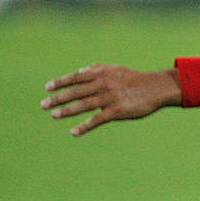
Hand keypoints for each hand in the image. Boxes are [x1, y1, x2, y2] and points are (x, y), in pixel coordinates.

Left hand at [42, 64, 180, 136]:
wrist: (156, 88)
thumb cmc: (134, 79)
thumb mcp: (116, 69)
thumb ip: (98, 68)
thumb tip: (80, 70)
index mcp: (102, 73)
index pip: (76, 77)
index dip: (61, 82)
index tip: (48, 88)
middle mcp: (104, 84)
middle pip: (76, 92)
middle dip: (58, 98)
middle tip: (43, 105)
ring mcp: (110, 98)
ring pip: (84, 105)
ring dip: (67, 111)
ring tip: (54, 115)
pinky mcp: (117, 111)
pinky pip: (97, 119)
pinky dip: (84, 126)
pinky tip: (73, 132)